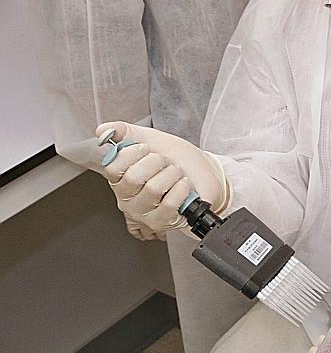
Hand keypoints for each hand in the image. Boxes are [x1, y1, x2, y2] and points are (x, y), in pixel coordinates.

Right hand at [96, 122, 229, 235]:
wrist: (206, 174)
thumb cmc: (179, 159)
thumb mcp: (152, 139)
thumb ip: (125, 133)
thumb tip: (102, 130)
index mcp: (120, 178)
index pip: (113, 167)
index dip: (133, 153)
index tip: (147, 148)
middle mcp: (128, 198)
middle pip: (133, 178)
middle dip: (156, 162)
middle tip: (165, 162)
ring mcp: (143, 212)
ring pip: (153, 188)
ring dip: (172, 174)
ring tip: (176, 174)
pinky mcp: (161, 222)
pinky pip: (168, 203)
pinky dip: (181, 188)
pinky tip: (184, 185)